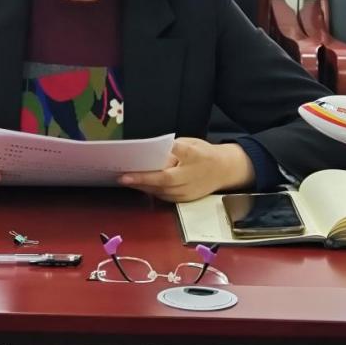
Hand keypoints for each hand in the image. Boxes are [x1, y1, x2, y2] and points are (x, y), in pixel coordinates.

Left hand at [118, 138, 254, 202]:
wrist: (225, 170)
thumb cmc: (204, 154)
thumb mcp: (190, 144)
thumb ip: (172, 149)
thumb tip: (152, 153)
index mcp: (189, 165)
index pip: (163, 172)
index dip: (144, 174)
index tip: (127, 172)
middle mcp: (187, 183)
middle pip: (159, 185)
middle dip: (139, 181)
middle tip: (120, 176)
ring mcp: (186, 194)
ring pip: (159, 193)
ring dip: (142, 187)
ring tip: (125, 180)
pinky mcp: (184, 201)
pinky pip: (164, 197)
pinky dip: (151, 191)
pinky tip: (140, 184)